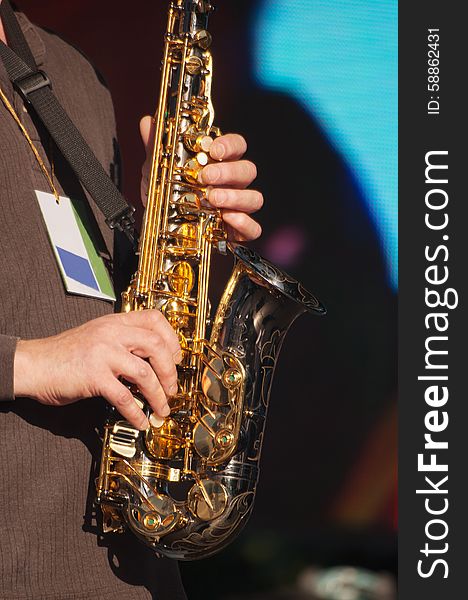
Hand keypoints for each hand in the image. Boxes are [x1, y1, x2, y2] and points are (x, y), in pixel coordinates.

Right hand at [13, 311, 180, 430]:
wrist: (33, 364)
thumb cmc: (65, 355)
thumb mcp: (97, 338)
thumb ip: (122, 344)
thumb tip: (152, 366)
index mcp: (114, 322)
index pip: (154, 319)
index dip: (171, 338)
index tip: (176, 357)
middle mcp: (111, 333)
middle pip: (156, 345)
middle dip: (170, 370)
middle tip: (172, 388)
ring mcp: (103, 353)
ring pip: (145, 373)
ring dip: (158, 395)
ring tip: (161, 409)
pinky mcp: (94, 376)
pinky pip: (124, 396)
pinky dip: (136, 412)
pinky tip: (140, 421)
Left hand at [140, 116, 262, 241]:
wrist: (163, 228)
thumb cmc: (169, 194)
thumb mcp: (157, 170)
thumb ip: (156, 147)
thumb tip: (148, 121)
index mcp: (221, 163)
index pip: (237, 146)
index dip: (230, 145)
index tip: (213, 149)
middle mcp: (234, 184)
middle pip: (248, 170)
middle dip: (228, 172)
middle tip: (206, 177)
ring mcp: (239, 207)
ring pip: (254, 198)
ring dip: (235, 197)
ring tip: (212, 198)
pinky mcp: (238, 232)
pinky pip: (253, 229)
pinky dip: (244, 224)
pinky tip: (227, 219)